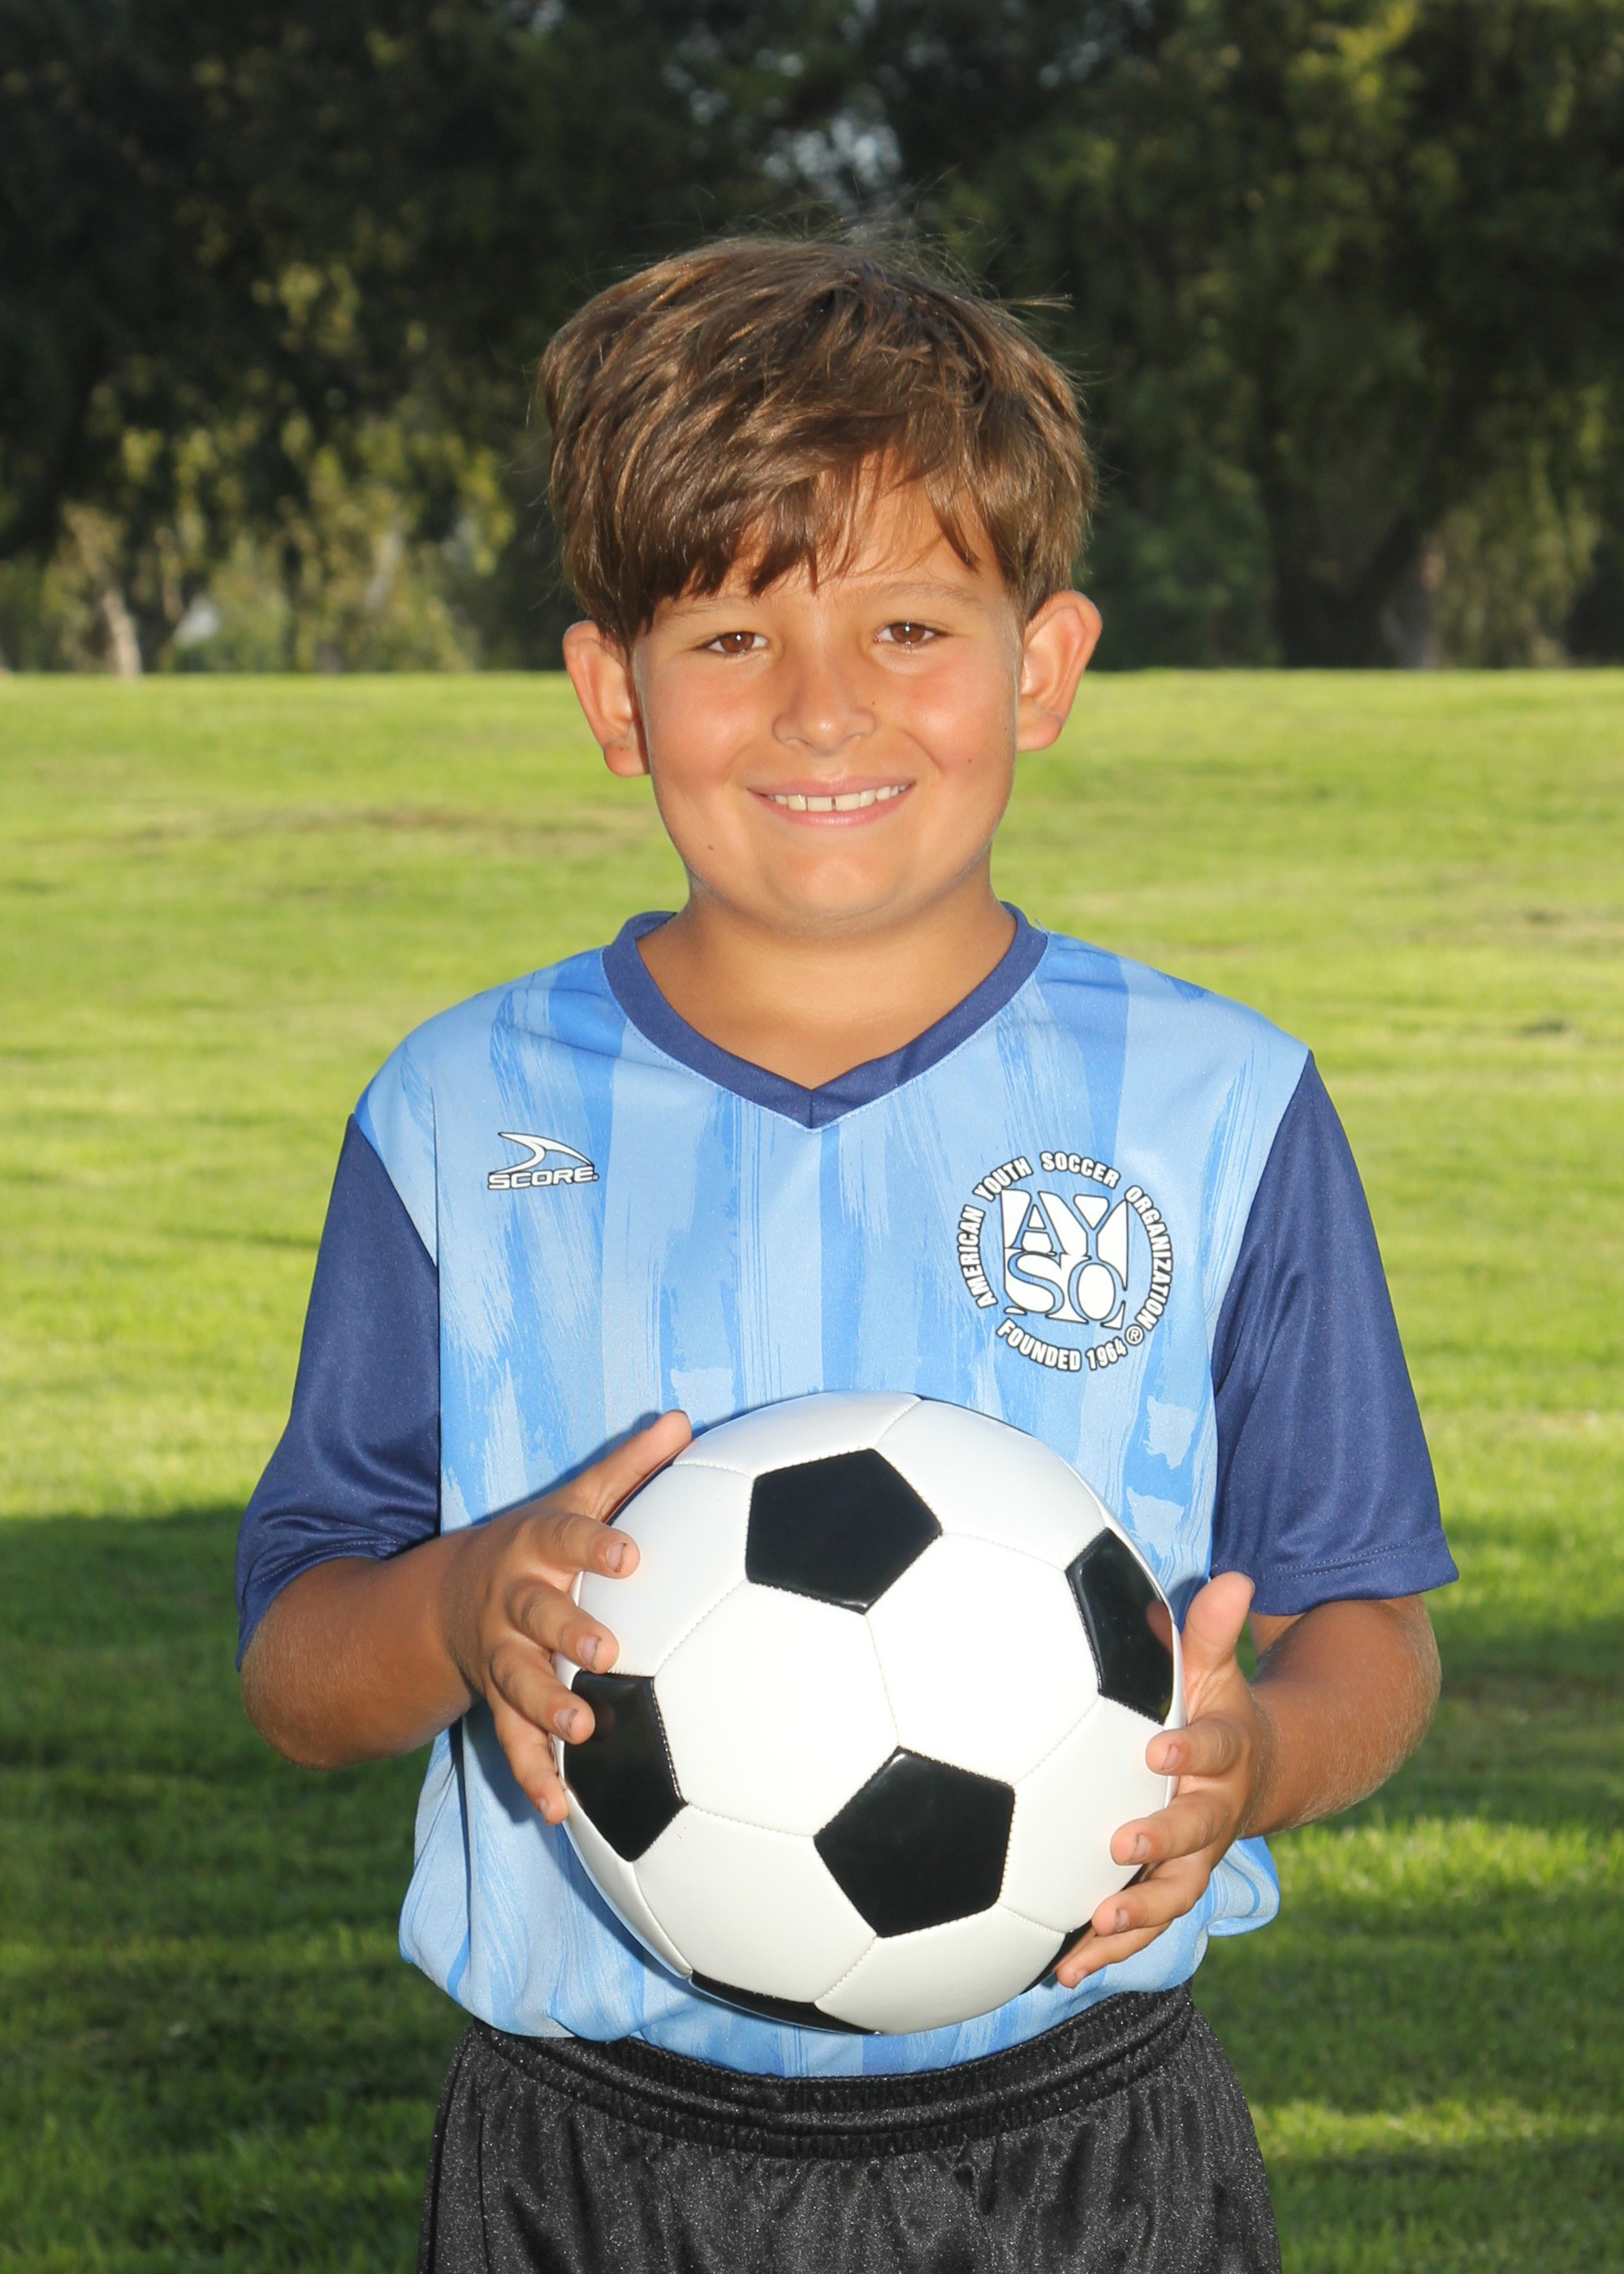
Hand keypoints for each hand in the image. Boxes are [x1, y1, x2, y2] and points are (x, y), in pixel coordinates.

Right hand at [440, 1411, 690, 1824]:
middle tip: (607, 1650)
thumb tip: (682, 1418)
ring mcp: (502, 1656)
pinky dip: (537, 1777)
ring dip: (548, 1708)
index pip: (566, 1534)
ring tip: (582, 1732)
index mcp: (537, 1546)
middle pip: (536, 1614)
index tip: (631, 1554)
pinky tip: (562, 1812)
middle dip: (568, 1630)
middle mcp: (514, 1601)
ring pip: (519, 1683)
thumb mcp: (574, 1498)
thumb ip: (629, 1466)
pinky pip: (514, 1744)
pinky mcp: (498, 1703)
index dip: (595, 1543)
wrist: (450, 1599)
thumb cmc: (541, 1544)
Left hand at [1056, 1570, 1266, 1987]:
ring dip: (1135, 1916)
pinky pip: (1140, 1927)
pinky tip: (1057, 1973)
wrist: (1259, 1776)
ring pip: (1172, 1896)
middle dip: (1162, 1842)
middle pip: (1195, 1834)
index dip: (1189, 1748)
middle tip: (1120, 1845)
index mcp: (1224, 1754)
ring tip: (1093, 1931)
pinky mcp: (1166, 1890)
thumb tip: (1235, 1577)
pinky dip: (1105, 1950)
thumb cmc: (1216, 1709)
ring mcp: (1194, 1860)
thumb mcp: (1218, 1669)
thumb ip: (1212, 1631)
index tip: (1159, 1746)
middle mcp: (1215, 1814)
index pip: (1211, 1748)